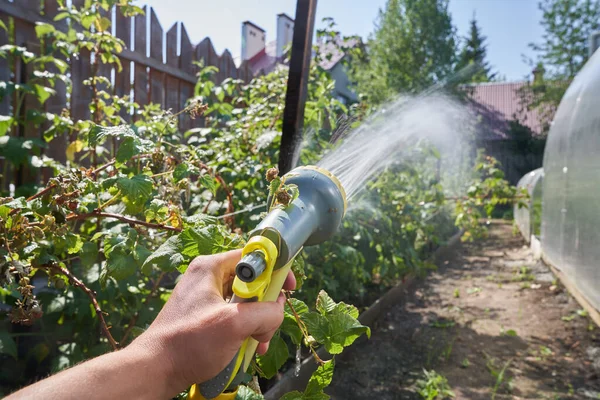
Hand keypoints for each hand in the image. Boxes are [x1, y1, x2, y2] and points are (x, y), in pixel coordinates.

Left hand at [129, 250, 295, 395]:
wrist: (156, 370)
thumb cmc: (189, 343)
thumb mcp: (235, 324)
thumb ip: (266, 312)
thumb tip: (278, 312)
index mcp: (211, 267)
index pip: (253, 255)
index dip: (275, 269)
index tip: (287, 287)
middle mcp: (208, 277)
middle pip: (252, 281)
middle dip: (267, 304)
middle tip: (269, 324)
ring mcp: (205, 297)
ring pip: (245, 301)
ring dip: (258, 321)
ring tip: (258, 342)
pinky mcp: (204, 316)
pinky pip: (234, 315)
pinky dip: (245, 329)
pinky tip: (249, 346)